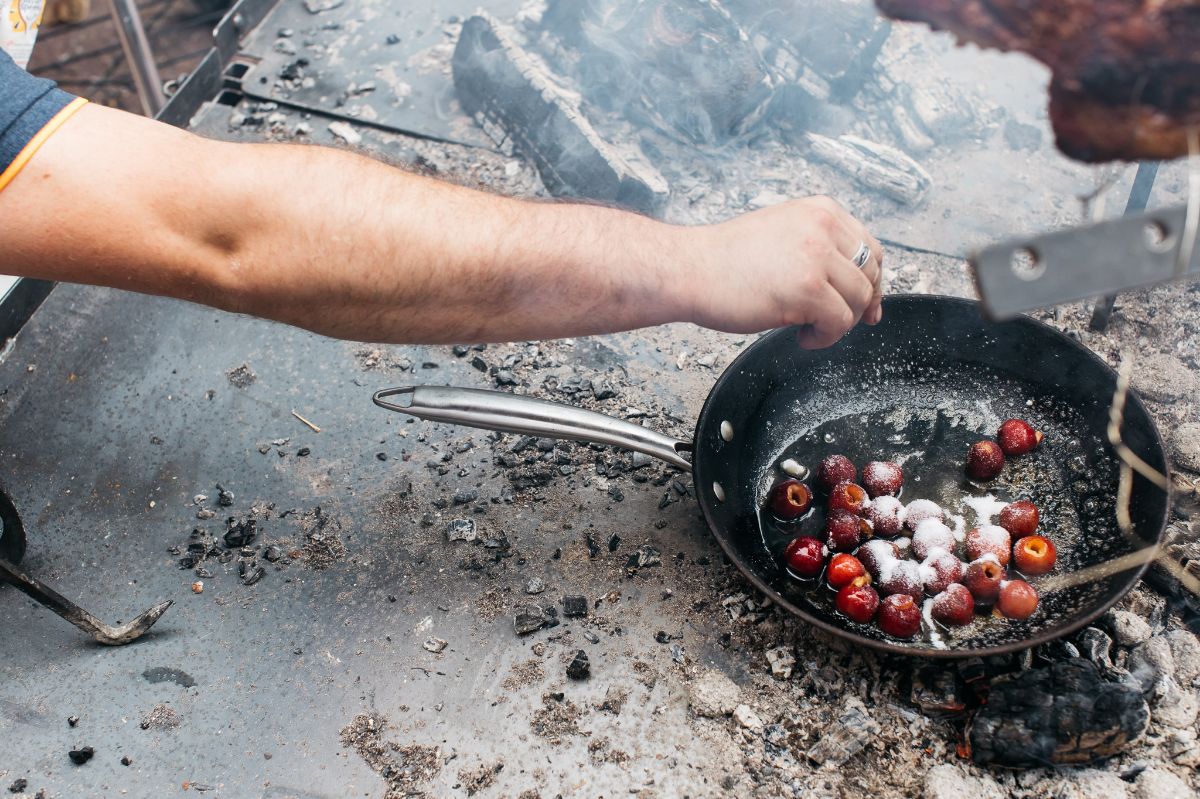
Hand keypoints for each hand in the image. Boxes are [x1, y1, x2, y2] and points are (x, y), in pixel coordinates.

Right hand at [681, 196, 883, 347]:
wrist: (689, 269)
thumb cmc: (727, 260)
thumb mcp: (784, 234)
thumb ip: (820, 248)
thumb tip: (860, 287)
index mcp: (821, 210)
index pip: (870, 249)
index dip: (872, 283)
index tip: (864, 307)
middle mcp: (824, 227)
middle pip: (870, 275)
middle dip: (858, 306)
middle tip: (832, 323)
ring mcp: (816, 257)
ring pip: (858, 301)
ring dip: (839, 324)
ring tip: (809, 328)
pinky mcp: (807, 289)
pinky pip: (839, 323)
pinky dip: (825, 338)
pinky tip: (802, 336)